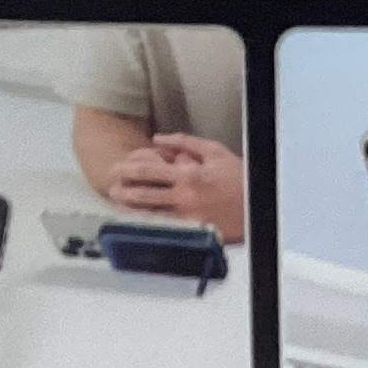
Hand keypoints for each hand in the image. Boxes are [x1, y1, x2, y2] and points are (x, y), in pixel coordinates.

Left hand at [105, 132, 248, 243]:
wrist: (257, 205)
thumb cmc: (238, 178)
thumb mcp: (214, 151)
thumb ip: (185, 142)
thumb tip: (158, 138)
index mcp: (188, 173)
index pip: (150, 169)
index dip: (129, 168)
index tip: (117, 167)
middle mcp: (184, 195)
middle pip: (144, 192)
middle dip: (123, 189)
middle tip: (110, 186)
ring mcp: (187, 215)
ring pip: (149, 212)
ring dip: (130, 208)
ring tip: (117, 203)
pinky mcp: (192, 230)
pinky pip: (164, 227)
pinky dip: (147, 223)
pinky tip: (137, 221)